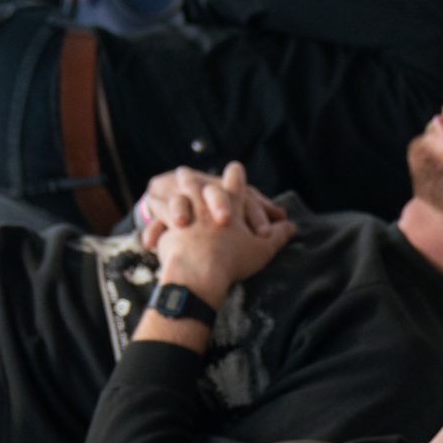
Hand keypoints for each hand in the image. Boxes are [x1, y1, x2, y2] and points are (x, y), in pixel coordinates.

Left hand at [145, 162, 293, 301]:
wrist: (200, 272)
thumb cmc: (233, 260)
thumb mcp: (262, 249)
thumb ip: (279, 236)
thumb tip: (293, 228)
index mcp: (231, 201)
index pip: (236, 179)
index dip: (236, 175)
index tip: (235, 170)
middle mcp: (206, 198)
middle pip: (199, 179)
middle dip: (195, 178)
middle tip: (188, 173)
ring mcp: (185, 206)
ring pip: (178, 188)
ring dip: (173, 187)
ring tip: (169, 186)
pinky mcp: (167, 221)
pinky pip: (157, 212)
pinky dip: (154, 212)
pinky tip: (149, 213)